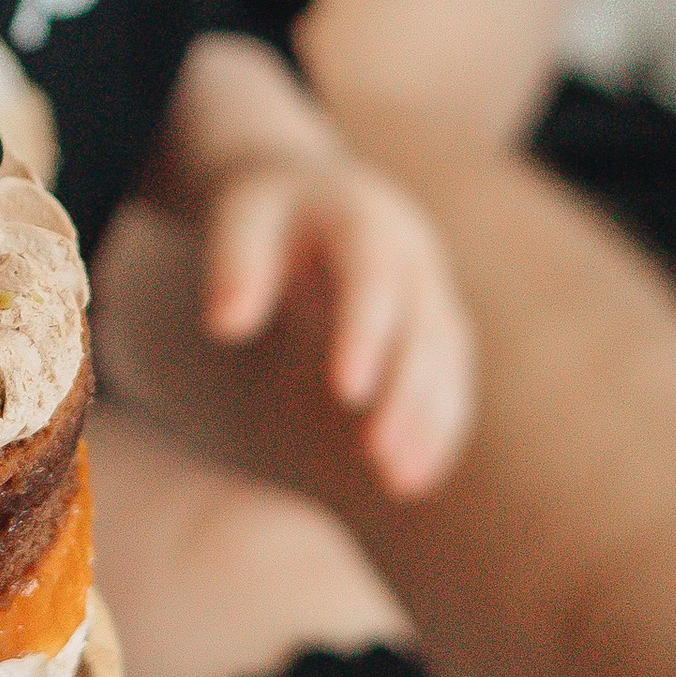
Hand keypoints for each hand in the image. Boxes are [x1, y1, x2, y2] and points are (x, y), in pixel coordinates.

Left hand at [198, 153, 474, 496]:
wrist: (318, 194)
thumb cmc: (268, 212)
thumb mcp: (240, 218)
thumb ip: (235, 264)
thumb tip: (225, 325)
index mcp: (364, 221)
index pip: (372, 279)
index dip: (365, 334)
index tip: (347, 393)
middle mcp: (412, 257)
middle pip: (422, 328)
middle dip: (406, 392)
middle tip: (378, 454)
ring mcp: (433, 293)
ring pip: (446, 361)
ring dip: (430, 421)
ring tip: (400, 483)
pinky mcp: (438, 328)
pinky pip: (450, 380)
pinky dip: (438, 429)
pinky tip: (414, 479)